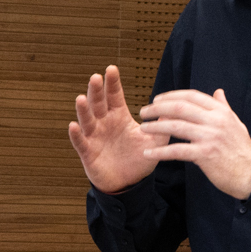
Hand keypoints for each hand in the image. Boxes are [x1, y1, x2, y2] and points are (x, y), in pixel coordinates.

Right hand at [68, 65, 159, 194]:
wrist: (128, 183)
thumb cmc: (139, 159)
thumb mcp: (155, 141)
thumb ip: (163, 125)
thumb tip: (177, 108)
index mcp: (119, 116)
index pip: (114, 96)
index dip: (112, 83)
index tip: (111, 68)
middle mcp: (104, 123)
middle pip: (98, 103)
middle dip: (96, 90)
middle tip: (96, 77)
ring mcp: (94, 137)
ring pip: (87, 120)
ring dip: (83, 109)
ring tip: (81, 98)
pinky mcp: (88, 152)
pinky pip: (80, 142)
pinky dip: (76, 135)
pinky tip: (74, 125)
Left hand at [138, 88, 250, 199]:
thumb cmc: (242, 150)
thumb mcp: (236, 124)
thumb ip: (224, 107)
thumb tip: (218, 92)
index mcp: (221, 112)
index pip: (192, 96)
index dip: (172, 95)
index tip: (157, 99)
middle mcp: (215, 121)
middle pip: (180, 108)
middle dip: (158, 108)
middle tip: (144, 112)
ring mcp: (210, 137)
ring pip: (176, 126)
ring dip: (155, 126)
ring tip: (143, 128)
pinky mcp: (205, 155)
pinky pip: (177, 150)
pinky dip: (160, 151)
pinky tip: (149, 153)